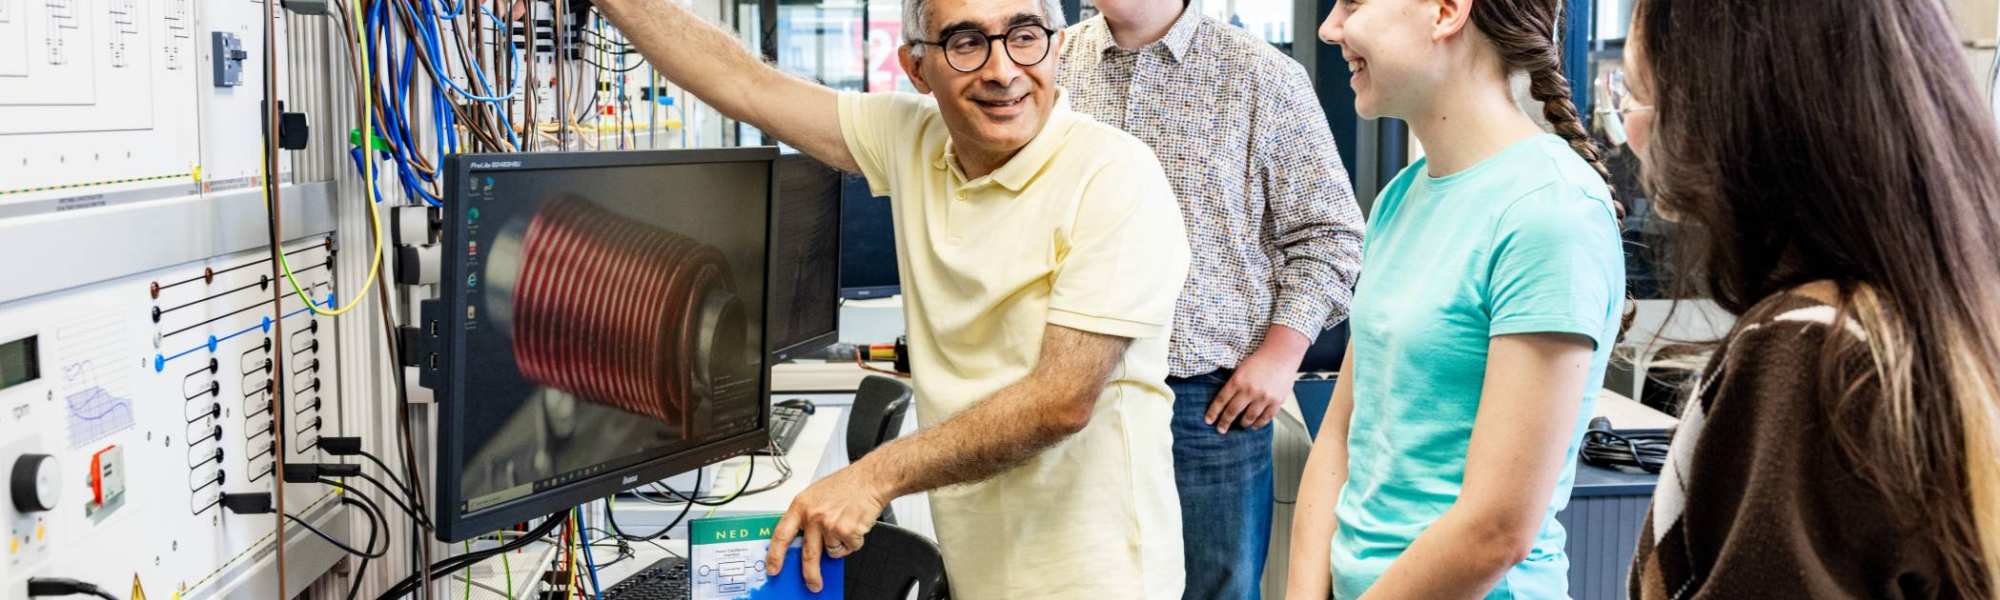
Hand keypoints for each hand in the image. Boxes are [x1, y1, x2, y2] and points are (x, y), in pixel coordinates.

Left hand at [765, 465, 890, 591]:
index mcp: (801, 506)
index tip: (773, 568)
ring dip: (840, 545)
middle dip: (811, 574)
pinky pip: (848, 548)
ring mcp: (830, 524)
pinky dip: (853, 541)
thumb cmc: (846, 484)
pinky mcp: (848, 531)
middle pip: (808, 554)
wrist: (870, 479)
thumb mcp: (816, 495)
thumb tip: (801, 542)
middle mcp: (814, 516)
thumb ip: (806, 517)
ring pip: (832, 551)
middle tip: (813, 584)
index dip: (775, 555)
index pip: (781, 535)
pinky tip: (855, 524)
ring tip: (845, 525)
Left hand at [1207, 326, 1310, 433]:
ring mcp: (1264, 397)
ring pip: (1249, 418)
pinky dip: (1258, 424)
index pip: (1221, 401)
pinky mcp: (1276, 402)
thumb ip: (1233, 384)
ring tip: (1240, 425)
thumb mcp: (1240, 369)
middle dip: (1225, 423)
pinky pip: (1265, 418)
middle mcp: (1250, 391)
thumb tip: (1224, 401)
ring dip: (1243, 424)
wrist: (1281, 354)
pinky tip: (1254, 425)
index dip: (1213, 413)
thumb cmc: (1261, 360)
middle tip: (1221, 429)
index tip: (1209, 421)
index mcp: (1238, 381)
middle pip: (1233, 412)